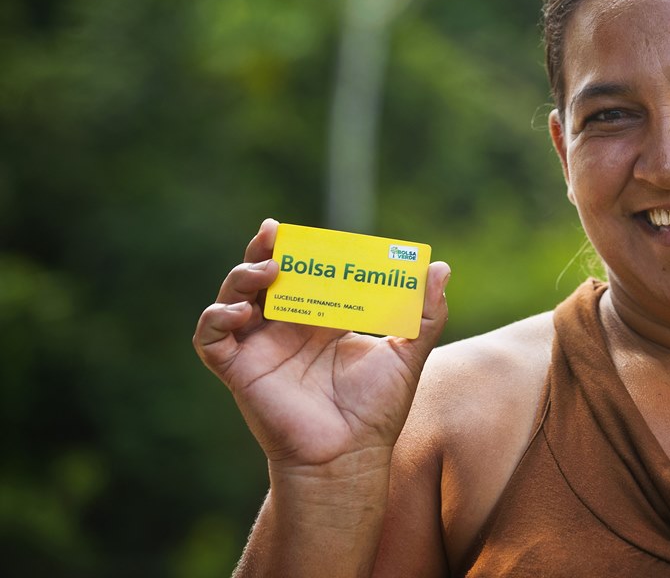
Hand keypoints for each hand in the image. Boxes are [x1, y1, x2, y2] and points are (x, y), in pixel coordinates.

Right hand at [193, 219, 450, 471]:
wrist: (350, 455)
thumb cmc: (377, 410)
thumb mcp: (407, 355)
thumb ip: (426, 314)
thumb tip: (441, 268)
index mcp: (322, 320)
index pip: (305, 272)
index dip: (301, 249)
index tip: (307, 231)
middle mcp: (286, 329)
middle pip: (263, 277)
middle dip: (264, 250)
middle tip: (274, 233)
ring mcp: (260, 348)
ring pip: (233, 297)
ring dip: (241, 276)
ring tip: (267, 270)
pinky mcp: (238, 369)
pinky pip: (210, 338)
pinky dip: (215, 318)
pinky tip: (241, 312)